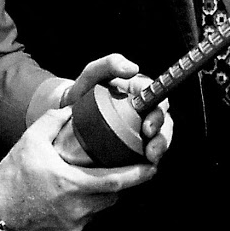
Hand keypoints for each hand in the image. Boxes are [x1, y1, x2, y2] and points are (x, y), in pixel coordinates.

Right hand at [0, 107, 154, 230]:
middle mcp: (78, 207)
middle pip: (112, 195)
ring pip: (99, 209)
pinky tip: (66, 199)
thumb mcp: (30, 141)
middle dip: (119, 182)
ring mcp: (73, 225)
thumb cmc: (11, 179)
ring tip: (86, 182)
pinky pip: (84, 221)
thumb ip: (53, 121)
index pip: (116, 179)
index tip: (152, 166)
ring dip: (99, 195)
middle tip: (119, 170)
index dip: (138, 174)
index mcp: (73, 183)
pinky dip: (82, 209)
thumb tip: (72, 110)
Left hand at [54, 60, 172, 166]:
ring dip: (160, 149)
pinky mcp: (132, 142)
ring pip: (159, 137)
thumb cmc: (82, 89)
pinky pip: (146, 151)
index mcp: (139, 90)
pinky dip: (148, 159)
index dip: (159, 114)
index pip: (159, 100)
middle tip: (152, 149)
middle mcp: (144, 108)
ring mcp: (139, 126)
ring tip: (150, 158)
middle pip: (164, 122)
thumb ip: (110, 64)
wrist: (66, 111)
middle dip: (163, 137)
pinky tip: (144, 166)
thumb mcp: (92, 73)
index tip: (148, 128)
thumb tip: (133, 68)